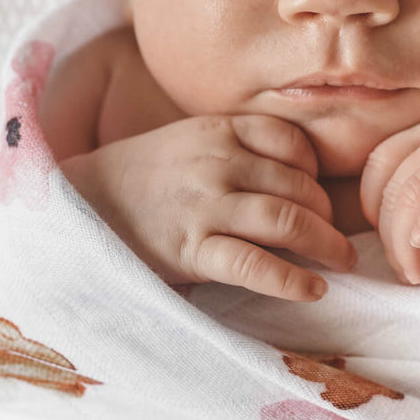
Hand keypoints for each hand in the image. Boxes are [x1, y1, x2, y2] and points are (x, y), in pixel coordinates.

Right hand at [59, 115, 357, 301]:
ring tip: (342, 262)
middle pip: (298, 185)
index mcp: (220, 130)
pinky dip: (292, 280)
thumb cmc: (143, 176)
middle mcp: (218, 162)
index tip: (318, 192)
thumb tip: (297, 176)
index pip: (291, 142)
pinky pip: (255, 265)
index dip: (315, 170)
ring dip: (326, 244)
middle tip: (338, 238)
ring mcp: (205, 205)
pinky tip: (314, 290)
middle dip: (327, 215)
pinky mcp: (191, 249)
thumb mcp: (190, 141)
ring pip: (287, 220)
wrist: (76, 204)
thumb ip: (238, 147)